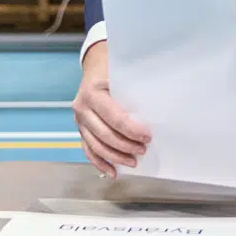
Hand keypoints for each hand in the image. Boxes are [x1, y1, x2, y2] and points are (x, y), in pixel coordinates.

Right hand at [72, 41, 150, 177]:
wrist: (95, 63)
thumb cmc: (112, 67)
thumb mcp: (122, 72)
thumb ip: (134, 88)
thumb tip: (157, 107)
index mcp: (92, 93)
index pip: (114, 117)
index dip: (131, 130)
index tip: (148, 136)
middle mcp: (82, 108)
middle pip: (104, 134)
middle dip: (125, 145)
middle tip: (144, 149)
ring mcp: (79, 120)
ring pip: (96, 145)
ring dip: (115, 156)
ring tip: (133, 162)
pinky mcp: (80, 128)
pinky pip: (88, 149)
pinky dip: (99, 162)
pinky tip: (112, 172)